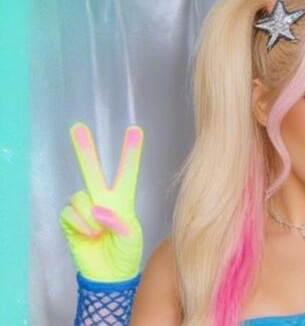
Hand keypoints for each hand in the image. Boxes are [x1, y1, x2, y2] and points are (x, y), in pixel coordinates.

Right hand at [58, 122, 143, 281]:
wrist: (109, 275)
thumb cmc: (126, 254)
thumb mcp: (132, 238)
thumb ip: (120, 223)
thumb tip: (99, 211)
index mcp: (123, 200)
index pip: (127, 172)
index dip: (131, 152)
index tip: (135, 130)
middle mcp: (102, 200)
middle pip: (92, 171)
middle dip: (84, 150)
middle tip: (77, 127)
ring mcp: (85, 210)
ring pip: (80, 197)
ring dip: (90, 215)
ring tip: (99, 231)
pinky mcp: (71, 221)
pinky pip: (71, 214)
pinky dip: (81, 225)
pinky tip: (90, 235)